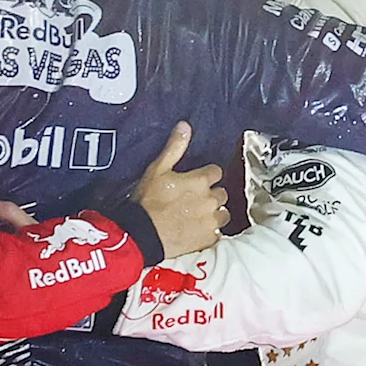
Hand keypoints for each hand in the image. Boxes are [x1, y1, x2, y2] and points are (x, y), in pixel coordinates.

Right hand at [131, 122, 226, 257]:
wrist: (142, 235)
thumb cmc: (148, 201)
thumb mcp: (157, 170)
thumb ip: (174, 148)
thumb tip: (185, 125)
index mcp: (200, 181)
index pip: (216, 172)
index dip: (206, 175)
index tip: (196, 180)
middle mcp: (210, 200)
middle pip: (222, 193)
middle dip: (211, 194)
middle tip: (194, 199)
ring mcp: (211, 221)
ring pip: (223, 213)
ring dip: (214, 213)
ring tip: (197, 216)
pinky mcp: (208, 239)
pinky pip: (217, 233)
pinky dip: (209, 232)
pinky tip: (196, 230)